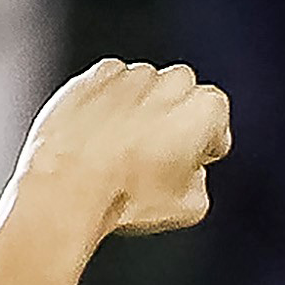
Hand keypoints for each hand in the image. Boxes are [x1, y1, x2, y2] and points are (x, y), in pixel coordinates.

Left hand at [14, 60, 230, 239]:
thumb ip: (200, 182)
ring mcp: (127, 76)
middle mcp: (167, 83)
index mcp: (202, 109)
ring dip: (140, 108)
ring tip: (125, 148)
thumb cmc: (124, 193)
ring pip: (144, 86)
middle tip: (161, 153)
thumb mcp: (188, 208)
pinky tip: (101, 137)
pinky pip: (109, 85)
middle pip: (182, 92)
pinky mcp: (90, 78)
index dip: (206, 139)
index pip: (217, 115)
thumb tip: (190, 176)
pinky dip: (108, 103)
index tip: (196, 156)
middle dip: (175, 116)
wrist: (67, 186)